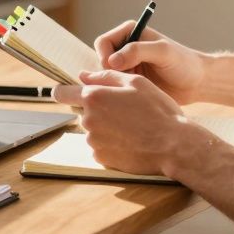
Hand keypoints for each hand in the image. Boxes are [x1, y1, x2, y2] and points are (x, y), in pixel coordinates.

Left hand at [52, 70, 203, 175]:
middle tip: (124, 111)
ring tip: (132, 127)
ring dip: (106, 127)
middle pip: (84, 111)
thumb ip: (106, 76)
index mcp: (94, 97)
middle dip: (98, 109)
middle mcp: (88, 119)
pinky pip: (101, 146)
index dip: (62, 91)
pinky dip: (111, 143)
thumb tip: (84, 75)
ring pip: (94, 129)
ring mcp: (94, 141)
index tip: (61, 92)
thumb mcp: (136, 82)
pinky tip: (130, 140)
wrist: (173, 145)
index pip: (63, 93)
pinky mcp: (101, 158)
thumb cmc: (157, 110)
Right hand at [92, 21, 207, 104]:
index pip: (103, 43)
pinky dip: (121, 92)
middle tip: (129, 81)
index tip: (118, 70)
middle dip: (110, 73)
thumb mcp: (163, 52)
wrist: (197, 83)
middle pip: (101, 60)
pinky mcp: (130, 82)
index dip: (106, 57)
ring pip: (105, 77)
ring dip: (116, 84)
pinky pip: (115, 88)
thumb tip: (111, 61)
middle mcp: (125, 48)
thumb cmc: (184, 63)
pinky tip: (137, 96)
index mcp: (130, 32)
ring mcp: (127, 66)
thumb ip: (137, 51)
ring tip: (137, 88)